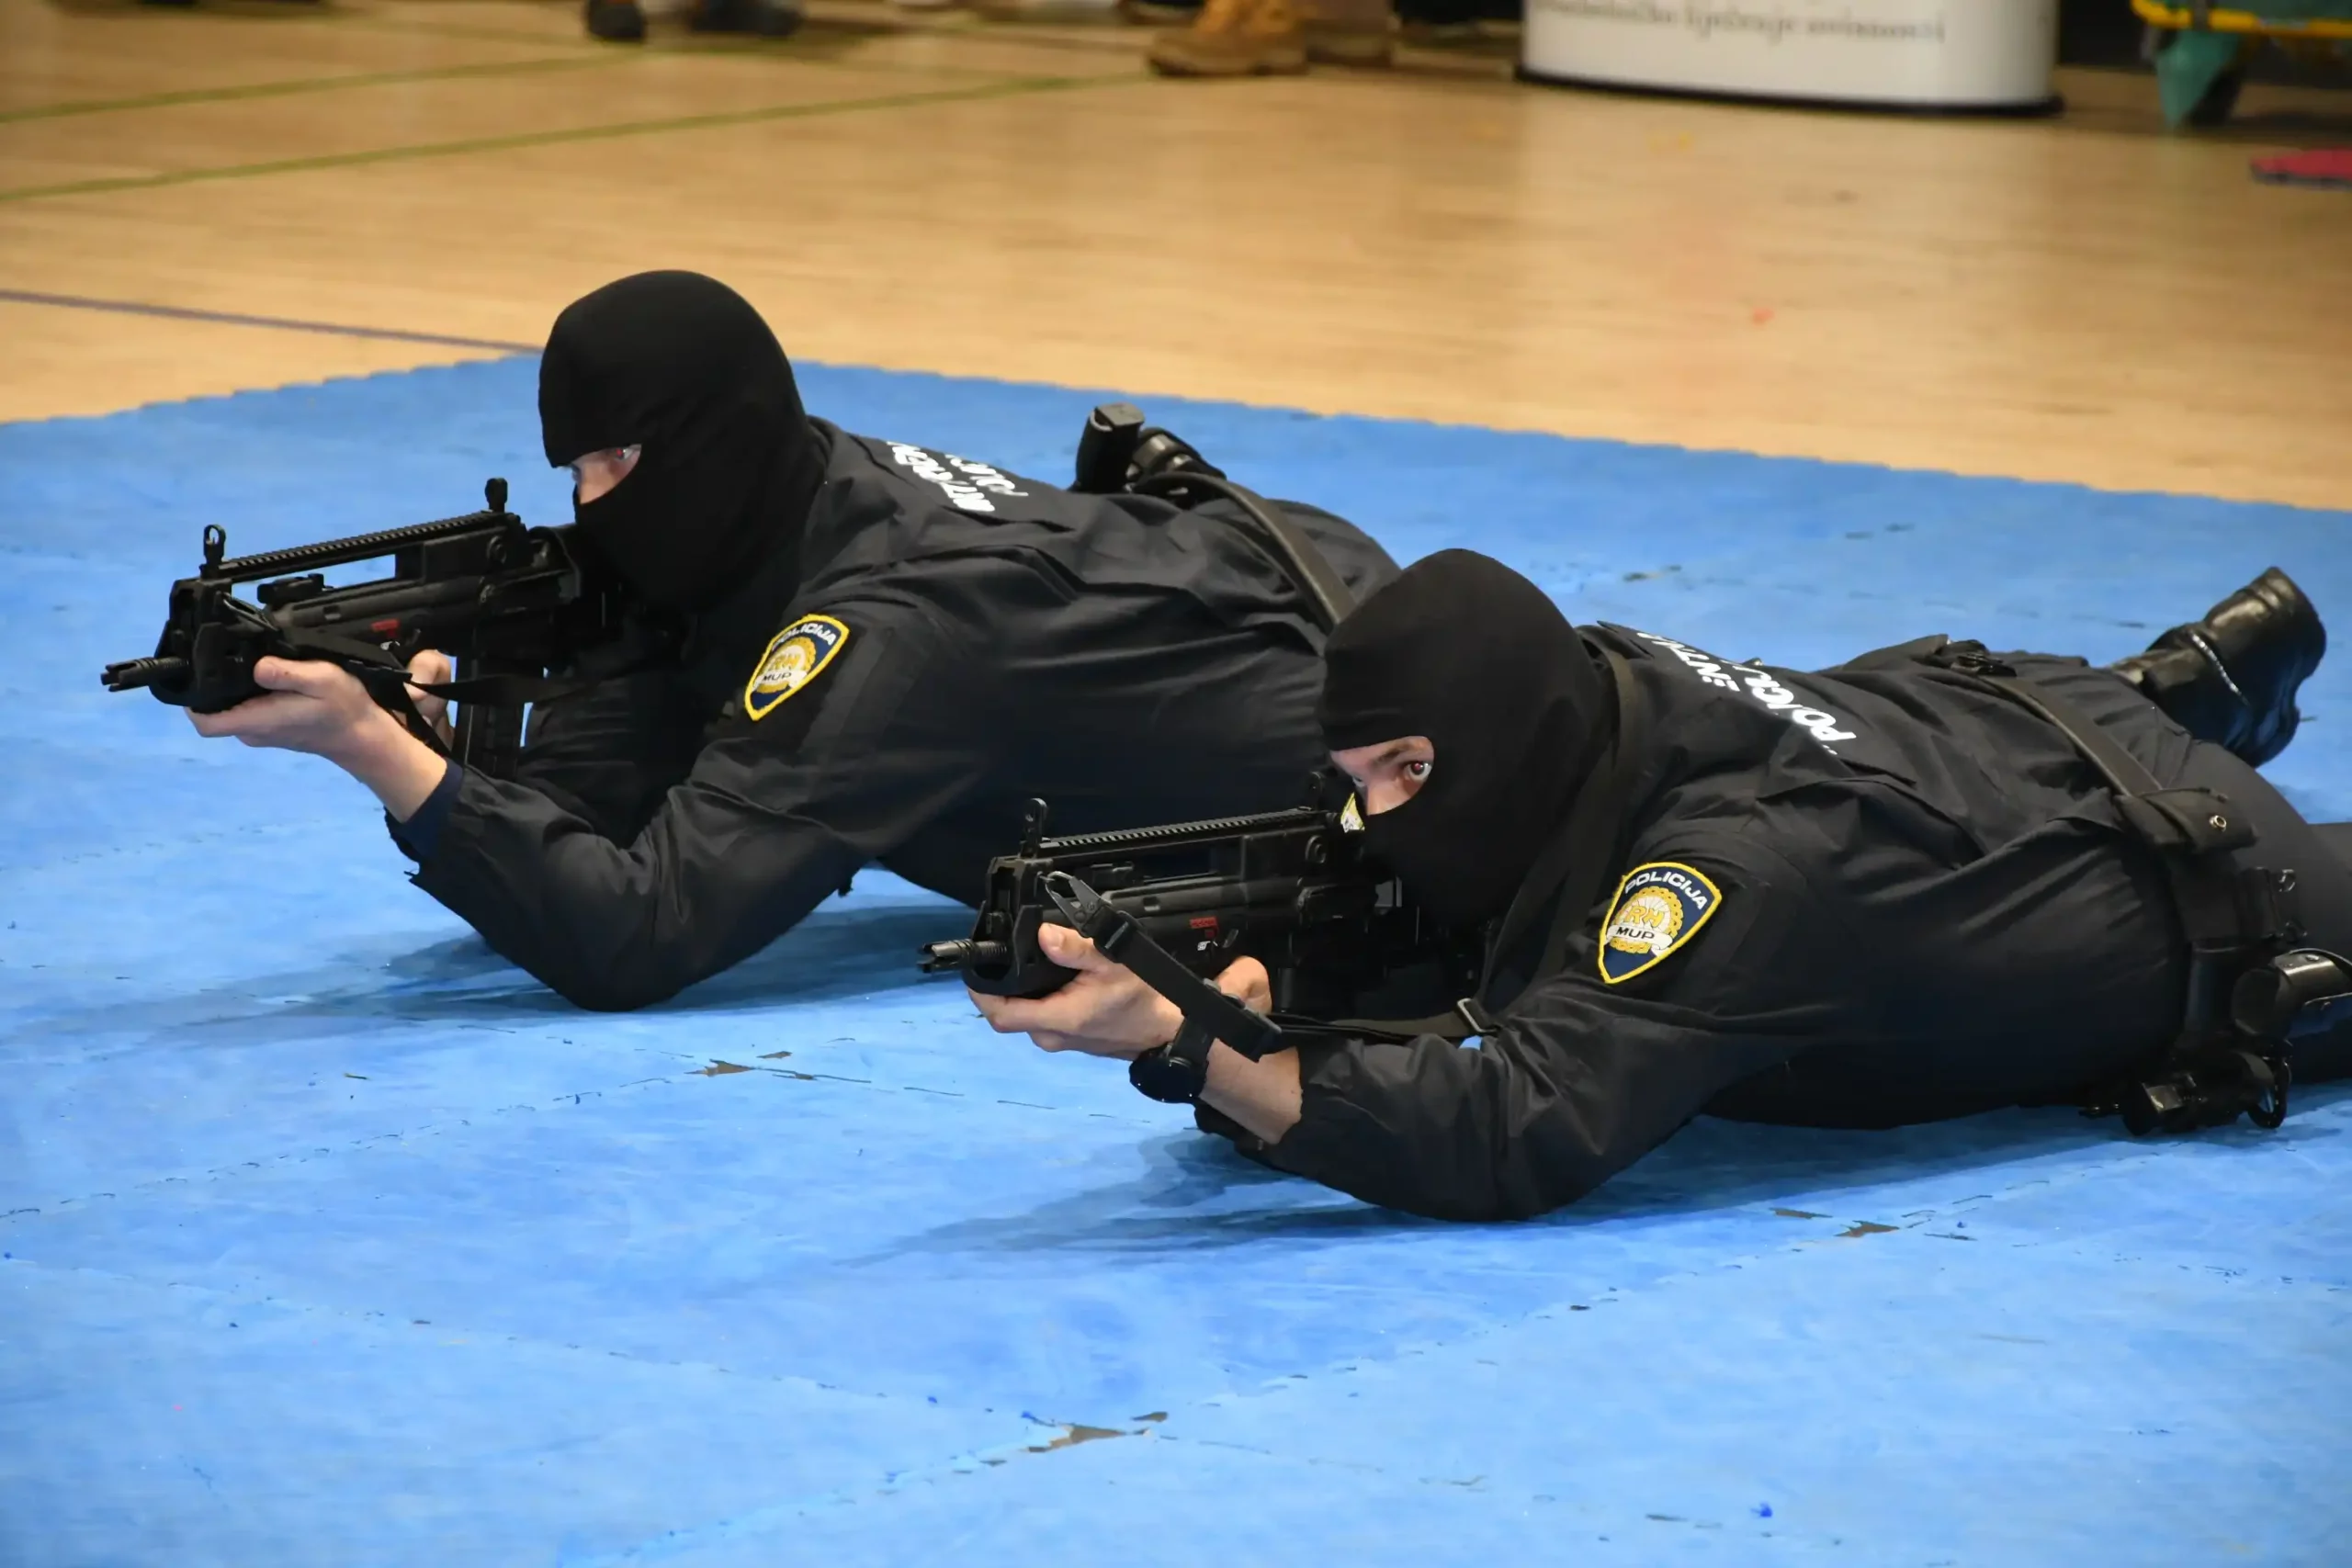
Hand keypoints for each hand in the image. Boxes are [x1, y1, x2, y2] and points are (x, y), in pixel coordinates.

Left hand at [187, 656, 448, 819]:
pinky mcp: (273, 728)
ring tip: (247, 661)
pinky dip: (250, 694)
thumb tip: (256, 665)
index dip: (192, 700)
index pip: (204, 722)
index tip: (196, 674)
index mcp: (257, 720)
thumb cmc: (345, 709)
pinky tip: (267, 676)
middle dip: (213, 686)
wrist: (364, 736)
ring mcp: (263, 731)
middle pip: (214, 711)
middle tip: (222, 655)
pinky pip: (249, 710)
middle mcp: (253, 730)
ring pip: (232, 709)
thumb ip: (286, 673)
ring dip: (233, 688)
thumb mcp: (322, 679)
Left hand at [970, 923, 1271, 1060]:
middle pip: (1006, 1013)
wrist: (1166, 1031)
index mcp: (1056, 1018)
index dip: (979, 992)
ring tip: (1021, 960)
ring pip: (1024, 1014)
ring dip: (1018, 991)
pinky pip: (1040, 1017)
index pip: (999, 1014)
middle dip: (997, 986)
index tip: (973, 967)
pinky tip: (1045, 977)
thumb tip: (1043, 935)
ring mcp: (1059, 1039)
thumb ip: (1075, 948)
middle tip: (998, 954)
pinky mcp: (1068, 1036)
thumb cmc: (1142, 998)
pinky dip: (1035, 998)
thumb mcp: (1112, 963)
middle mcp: (1050, 1035)